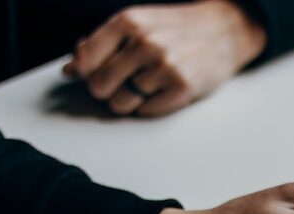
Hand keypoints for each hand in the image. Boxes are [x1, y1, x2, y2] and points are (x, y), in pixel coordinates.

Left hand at [64, 0, 265, 116]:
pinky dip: (149, 107)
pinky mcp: (181, 88)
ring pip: (121, 103)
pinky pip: (146, 111)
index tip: (95, 74)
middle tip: (123, 84)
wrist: (224, 31)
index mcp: (128, 22)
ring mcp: (164, 67)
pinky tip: (161, 92)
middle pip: (99, 86)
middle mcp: (144, 43)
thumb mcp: (139, 25)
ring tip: (145, 88)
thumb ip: (103, 44)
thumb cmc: (177, 30)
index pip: (85, 60)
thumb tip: (69, 69)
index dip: (86, 73)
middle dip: (107, 90)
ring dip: (128, 101)